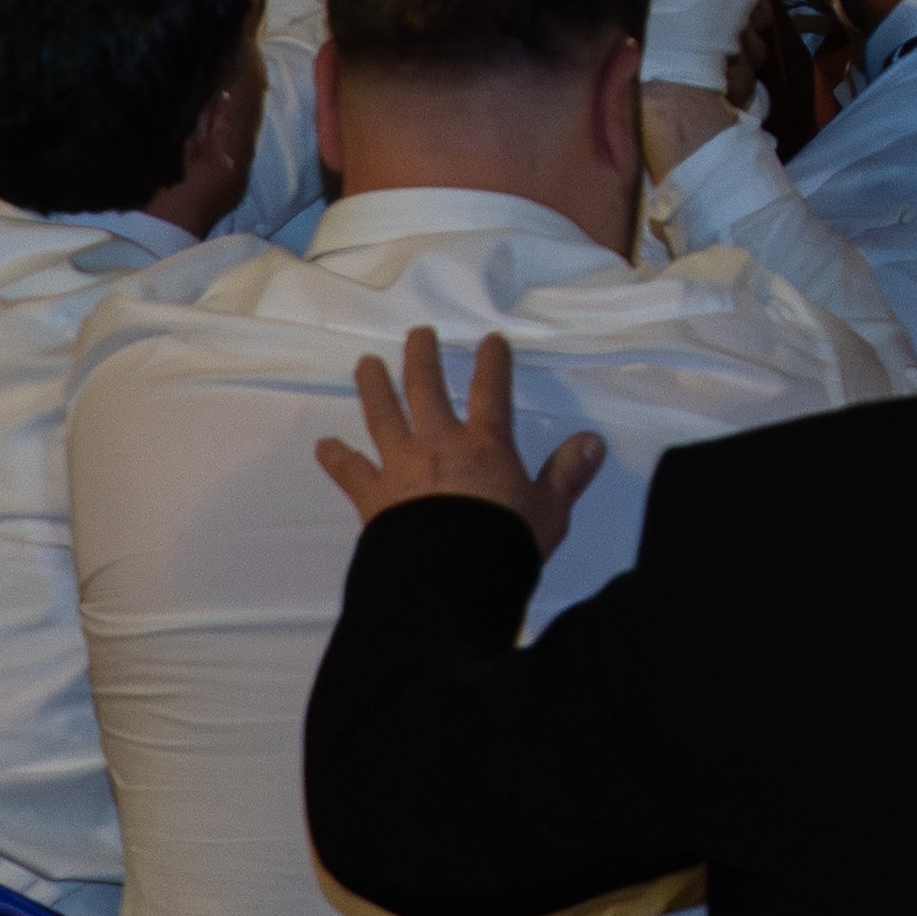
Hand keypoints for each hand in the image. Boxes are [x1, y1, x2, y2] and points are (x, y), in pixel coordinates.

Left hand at [314, 325, 602, 550]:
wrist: (448, 580)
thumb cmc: (503, 543)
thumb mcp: (549, 511)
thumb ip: (568, 474)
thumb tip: (593, 441)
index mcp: (484, 444)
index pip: (490, 390)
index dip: (492, 362)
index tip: (490, 341)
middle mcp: (439, 444)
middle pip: (426, 389)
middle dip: (423, 358)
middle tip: (418, 335)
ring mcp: (400, 467)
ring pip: (383, 416)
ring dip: (374, 388)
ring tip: (366, 364)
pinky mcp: (372, 497)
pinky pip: (351, 472)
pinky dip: (337, 458)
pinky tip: (323, 446)